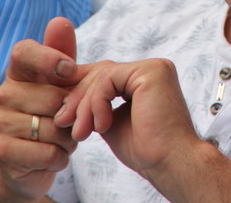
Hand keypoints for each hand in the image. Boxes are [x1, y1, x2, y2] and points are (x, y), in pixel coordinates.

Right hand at [0, 17, 80, 199]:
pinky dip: (59, 157)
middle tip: (72, 120)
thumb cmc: (49, 113)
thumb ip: (62, 52)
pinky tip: (54, 155)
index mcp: (18, 73)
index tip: (70, 70)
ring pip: (54, 128)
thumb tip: (60, 21)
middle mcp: (3, 94)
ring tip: (63, 139)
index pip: (23, 51)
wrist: (27, 161)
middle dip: (74, 114)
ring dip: (68, 138)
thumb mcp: (60, 82)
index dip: (48, 58)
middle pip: (53, 98)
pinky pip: (46, 152)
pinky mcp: (2, 152)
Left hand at [54, 58, 200, 181]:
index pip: (104, 75)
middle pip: (101, 72)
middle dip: (78, 98)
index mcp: (144, 78)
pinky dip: (97, 103)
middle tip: (64, 122)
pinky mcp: (151, 72)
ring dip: (84, 105)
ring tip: (81, 132)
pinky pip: (109, 79)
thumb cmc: (145, 149)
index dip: (79, 91)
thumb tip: (65, 96)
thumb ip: (95, 104)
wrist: (168, 163)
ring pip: (102, 75)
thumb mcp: (110, 121)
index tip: (62, 115)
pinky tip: (101, 126)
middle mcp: (151, 68)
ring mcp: (153, 67)